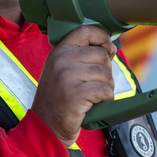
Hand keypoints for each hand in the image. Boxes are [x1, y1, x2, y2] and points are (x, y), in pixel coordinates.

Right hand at [31, 25, 116, 145]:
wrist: (45, 126)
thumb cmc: (58, 99)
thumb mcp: (63, 71)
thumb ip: (82, 57)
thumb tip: (111, 48)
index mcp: (59, 52)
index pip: (85, 31)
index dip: (103, 37)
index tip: (109, 48)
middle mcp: (62, 60)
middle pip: (101, 55)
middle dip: (106, 71)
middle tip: (96, 84)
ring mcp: (67, 76)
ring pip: (106, 74)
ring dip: (106, 87)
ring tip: (93, 96)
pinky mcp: (75, 93)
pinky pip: (104, 90)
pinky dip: (106, 98)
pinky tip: (95, 103)